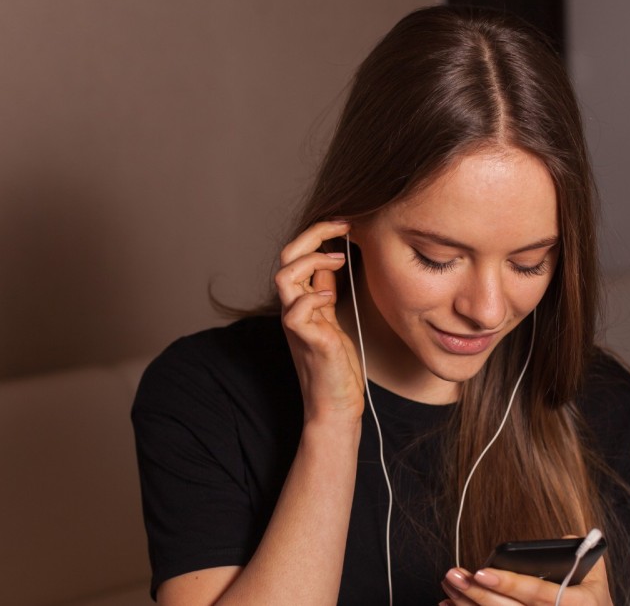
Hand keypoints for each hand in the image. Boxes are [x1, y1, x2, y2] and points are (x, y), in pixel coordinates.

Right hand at [275, 220, 363, 425]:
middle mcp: (293, 308)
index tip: (345, 223)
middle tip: (344, 226)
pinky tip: (332, 298)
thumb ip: (326, 289)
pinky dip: (315, 297)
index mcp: (299, 300)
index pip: (297, 254)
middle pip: (287, 256)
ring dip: (311, 261)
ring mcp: (297, 324)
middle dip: (314, 234)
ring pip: (284, 277)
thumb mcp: (332, 318)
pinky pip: (296, 311)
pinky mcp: (307, 341)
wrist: (335, 406)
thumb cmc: (336, 365)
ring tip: (339, 260)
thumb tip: (331, 256)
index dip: (318, 233)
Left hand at [440, 557, 612, 605]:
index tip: (482, 573)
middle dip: (477, 594)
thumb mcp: (595, 576)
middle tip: (454, 577)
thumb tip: (559, 539)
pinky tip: (452, 604)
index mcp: (577, 604)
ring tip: (449, 585)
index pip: (537, 594)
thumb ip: (579, 551)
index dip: (509, 583)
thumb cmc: (591, 601)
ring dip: (468, 605)